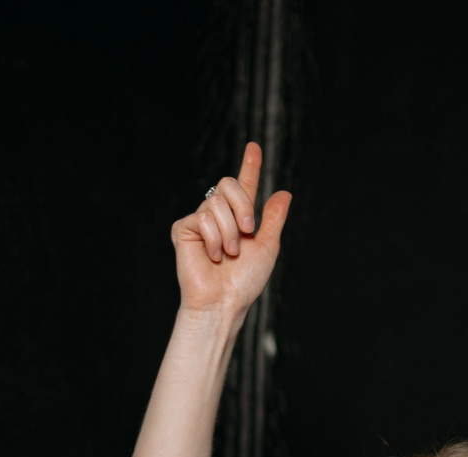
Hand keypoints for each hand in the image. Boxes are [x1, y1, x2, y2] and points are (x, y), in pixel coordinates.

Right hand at [174, 142, 292, 315]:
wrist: (224, 301)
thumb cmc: (244, 281)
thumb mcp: (267, 246)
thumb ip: (274, 218)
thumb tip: (284, 192)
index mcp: (239, 218)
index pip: (245, 186)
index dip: (250, 165)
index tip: (254, 146)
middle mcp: (219, 215)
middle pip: (228, 184)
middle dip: (243, 205)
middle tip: (248, 231)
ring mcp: (200, 221)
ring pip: (217, 203)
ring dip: (230, 232)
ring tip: (228, 254)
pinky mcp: (183, 228)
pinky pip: (203, 217)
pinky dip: (214, 239)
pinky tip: (212, 257)